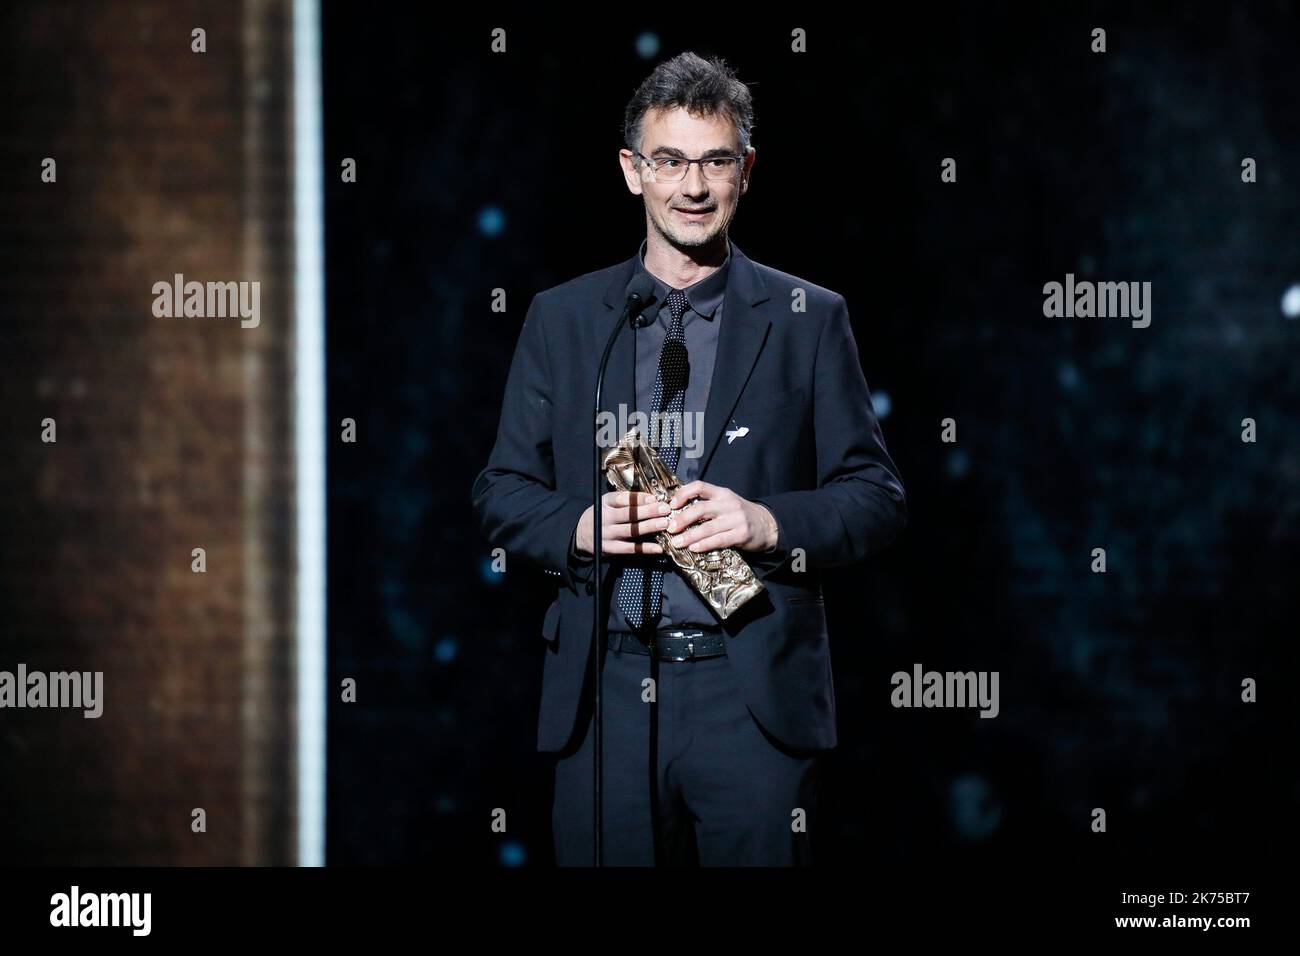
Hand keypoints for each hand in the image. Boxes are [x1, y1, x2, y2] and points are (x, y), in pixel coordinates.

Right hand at [574, 491, 670, 556]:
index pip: (621, 498)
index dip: (638, 498)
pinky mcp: (611, 549)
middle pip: (628, 515)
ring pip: (631, 531)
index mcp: (605, 503)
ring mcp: (608, 535)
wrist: (581, 535)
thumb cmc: (602, 515)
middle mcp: (605, 518)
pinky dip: (646, 548)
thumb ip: (626, 500)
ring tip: (664, 524)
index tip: (654, 498)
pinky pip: (631, 549)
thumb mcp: (607, 503)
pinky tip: (659, 547)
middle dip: (648, 511)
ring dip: (649, 527)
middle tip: (665, 509)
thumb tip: (652, 499)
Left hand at [663, 481, 777, 553]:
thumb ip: (706, 504)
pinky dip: (704, 544)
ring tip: (677, 543)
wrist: (766, 525)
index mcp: (722, 493)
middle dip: (682, 518)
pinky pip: (719, 540)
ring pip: (708, 527)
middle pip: (701, 508)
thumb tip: (676, 511)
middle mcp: (728, 504)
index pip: (699, 486)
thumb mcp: (725, 503)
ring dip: (690, 536)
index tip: (671, 504)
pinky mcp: (741, 534)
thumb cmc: (739, 515)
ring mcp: (736, 519)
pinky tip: (694, 548)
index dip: (683, 493)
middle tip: (669, 528)